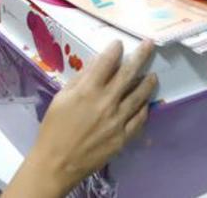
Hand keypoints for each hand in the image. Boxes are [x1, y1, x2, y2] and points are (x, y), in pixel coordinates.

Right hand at [26, 41, 157, 193]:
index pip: (106, 62)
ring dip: (147, 83)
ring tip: (153, 75)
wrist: (57, 163)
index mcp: (87, 90)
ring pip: (139, 95)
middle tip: (149, 45)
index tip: (119, 44)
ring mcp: (118, 120)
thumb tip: (96, 64)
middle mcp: (106, 102)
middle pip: (128, 73)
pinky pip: (140, 119)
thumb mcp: (60, 98)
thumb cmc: (54, 129)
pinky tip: (146, 103)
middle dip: (141, 56)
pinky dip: (144, 108)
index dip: (114, 49)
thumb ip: (80, 80)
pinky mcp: (124, 137)